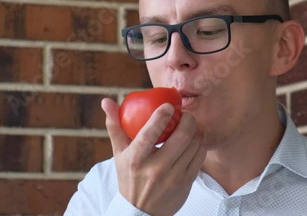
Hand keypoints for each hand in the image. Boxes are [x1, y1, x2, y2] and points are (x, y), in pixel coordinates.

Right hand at [102, 98, 205, 214]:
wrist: (141, 211)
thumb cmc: (129, 176)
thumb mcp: (119, 153)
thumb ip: (115, 126)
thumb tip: (106, 101)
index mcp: (136, 159)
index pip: (149, 134)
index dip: (161, 116)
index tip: (169, 105)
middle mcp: (156, 169)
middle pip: (181, 137)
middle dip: (187, 120)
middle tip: (185, 114)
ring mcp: (173, 177)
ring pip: (194, 145)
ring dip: (194, 132)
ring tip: (188, 128)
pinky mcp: (186, 183)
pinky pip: (200, 156)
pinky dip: (198, 145)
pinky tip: (192, 143)